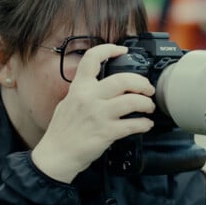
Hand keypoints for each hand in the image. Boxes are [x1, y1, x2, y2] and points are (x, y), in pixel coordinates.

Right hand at [32, 44, 155, 182]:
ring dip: (146, 103)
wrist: (56, 155)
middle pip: (122, 80)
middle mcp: (89, 98)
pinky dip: (144, 124)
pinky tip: (146, 124)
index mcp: (79, 88)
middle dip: (141, 82)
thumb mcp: (67, 103)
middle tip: (148, 88)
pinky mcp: (106, 133)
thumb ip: (83, 92)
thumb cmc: (62, 132)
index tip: (122, 50)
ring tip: (149, 107)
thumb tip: (100, 86)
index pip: (92, 59)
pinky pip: (132, 125)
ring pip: (132, 101)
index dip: (109, 49)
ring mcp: (98, 115)